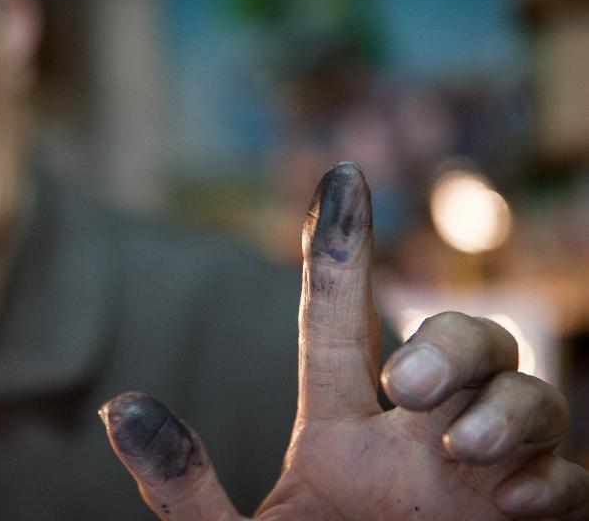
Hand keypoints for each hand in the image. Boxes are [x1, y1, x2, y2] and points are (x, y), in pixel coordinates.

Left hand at [99, 162, 588, 519]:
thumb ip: (184, 489)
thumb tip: (119, 409)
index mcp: (341, 438)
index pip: (340, 326)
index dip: (342, 250)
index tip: (339, 176)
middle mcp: (416, 442)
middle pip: (457, 340)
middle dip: (448, 340)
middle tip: (409, 386)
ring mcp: (481, 479)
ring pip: (524, 390)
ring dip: (506, 403)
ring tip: (462, 448)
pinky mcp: (533, 518)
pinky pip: (568, 477)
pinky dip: (552, 476)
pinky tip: (514, 501)